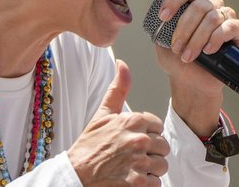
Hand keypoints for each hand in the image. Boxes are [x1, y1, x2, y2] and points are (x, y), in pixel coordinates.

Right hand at [68, 60, 169, 185]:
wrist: (75, 174)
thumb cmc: (89, 145)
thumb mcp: (103, 113)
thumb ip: (118, 88)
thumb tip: (122, 64)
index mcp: (133, 121)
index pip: (158, 126)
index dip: (146, 134)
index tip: (132, 140)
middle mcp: (138, 139)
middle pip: (162, 146)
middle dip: (150, 152)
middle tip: (132, 156)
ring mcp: (139, 162)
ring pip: (162, 165)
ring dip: (150, 169)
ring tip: (133, 168)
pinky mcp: (138, 182)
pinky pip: (156, 182)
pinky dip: (146, 183)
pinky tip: (132, 179)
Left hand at [154, 0, 238, 95]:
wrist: (192, 81)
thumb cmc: (177, 59)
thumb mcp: (161, 42)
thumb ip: (159, 27)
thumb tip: (157, 19)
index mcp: (191, 1)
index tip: (163, 17)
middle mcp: (210, 3)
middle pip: (199, 6)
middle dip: (184, 29)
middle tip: (176, 48)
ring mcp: (225, 15)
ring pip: (212, 18)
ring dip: (197, 39)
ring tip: (188, 56)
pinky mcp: (238, 29)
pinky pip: (230, 27)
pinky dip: (216, 39)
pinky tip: (208, 51)